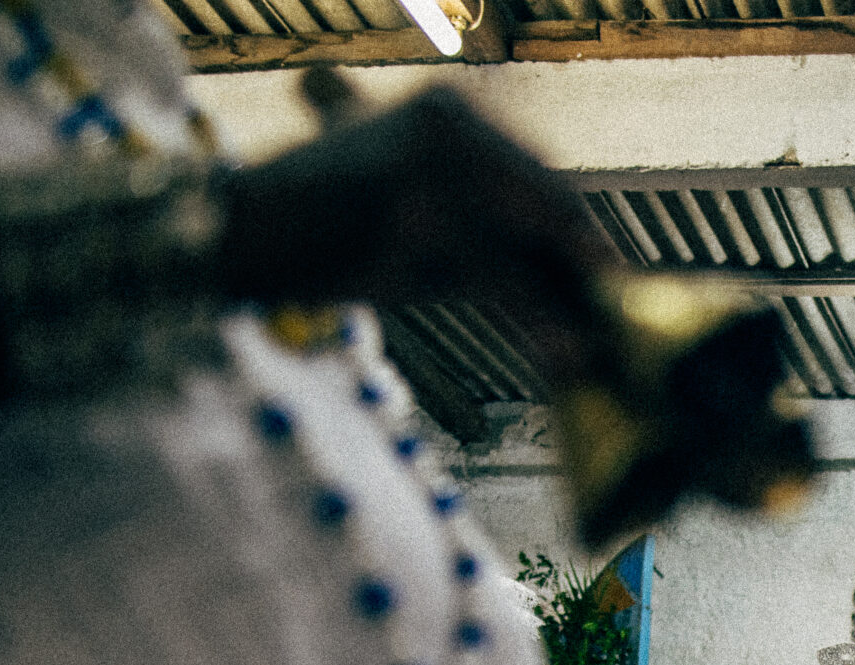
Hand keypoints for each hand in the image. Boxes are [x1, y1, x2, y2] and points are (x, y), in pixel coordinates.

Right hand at [215, 82, 815, 551]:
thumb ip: (488, 251)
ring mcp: (434, 163)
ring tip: (605, 360)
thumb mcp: (416, 237)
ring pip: (529, 249)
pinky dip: (536, 322)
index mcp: (455, 114)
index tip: (620, 295)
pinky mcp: (416, 212)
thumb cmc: (318, 240)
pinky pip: (495, 279)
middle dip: (587, 279)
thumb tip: (575, 301)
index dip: (584, 249)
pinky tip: (568, 358)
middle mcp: (451, 123)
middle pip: (550, 212)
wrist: (225, 236)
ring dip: (570, 309)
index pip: (545, 187)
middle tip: (629, 337)